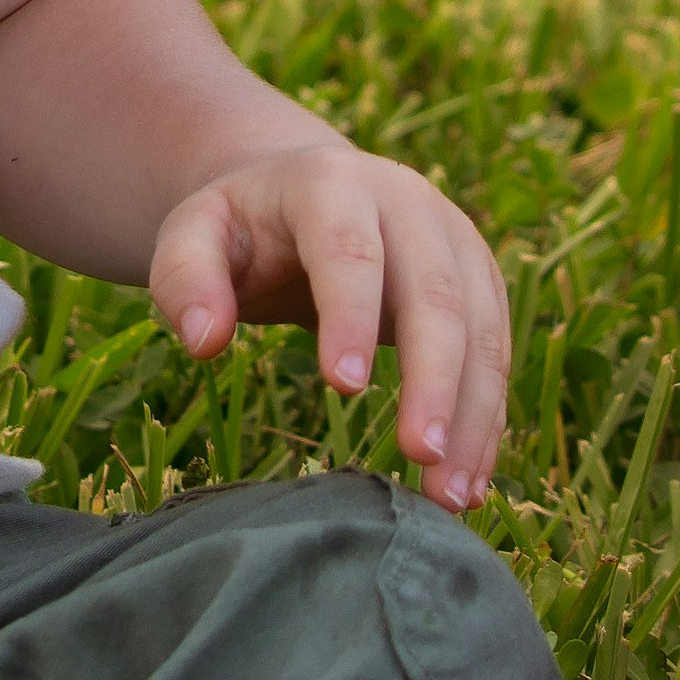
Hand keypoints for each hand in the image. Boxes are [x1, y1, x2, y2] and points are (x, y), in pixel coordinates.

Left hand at [149, 138, 513, 510]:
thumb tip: (203, 341)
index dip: (350, 316)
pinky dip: (486, 417)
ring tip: (449, 495)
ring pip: (481, 327)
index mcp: (332, 184)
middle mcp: (408, 203)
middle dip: (433, 377)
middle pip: (434, 291)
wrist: (308, 191)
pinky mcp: (479, 280)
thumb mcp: (193, 235)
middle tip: (418, 455)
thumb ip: (184, 278)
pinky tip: (469, 479)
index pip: (348, 250)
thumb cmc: (244, 228)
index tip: (343, 389)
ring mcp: (454, 240)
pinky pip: (495, 351)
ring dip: (473, 413)